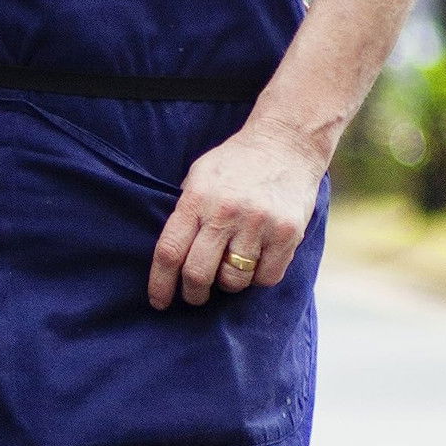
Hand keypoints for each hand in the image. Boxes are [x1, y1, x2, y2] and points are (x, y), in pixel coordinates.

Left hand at [147, 122, 325, 307]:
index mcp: (197, 199)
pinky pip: (266, 277)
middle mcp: (225, 213)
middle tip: (195, 295)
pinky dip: (257, 278)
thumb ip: (186, 211)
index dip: (160, 284)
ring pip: (233, 280)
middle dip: (193, 293)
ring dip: (228, 284)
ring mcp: (258, 224)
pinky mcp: (287, 234)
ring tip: (229, 268)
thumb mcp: (199, 176)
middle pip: (198, 274)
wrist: (285, 143)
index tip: (159, 301)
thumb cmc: (235, 163)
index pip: (169, 251)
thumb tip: (171, 257)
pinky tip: (256, 261)